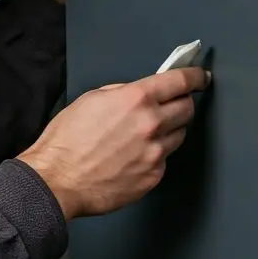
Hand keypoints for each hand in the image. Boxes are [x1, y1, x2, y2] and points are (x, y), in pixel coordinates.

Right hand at [18, 66, 209, 219]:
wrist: (57, 181)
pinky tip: (132, 158)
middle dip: (181, 104)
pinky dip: (154, 156)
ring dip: (168, 131)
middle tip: (170, 107)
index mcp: (136, 99)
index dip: (195, 77)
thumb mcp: (91, 99)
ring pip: (179, 136)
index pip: (180, 81)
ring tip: (142, 136)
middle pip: (187, 108)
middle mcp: (152, 124)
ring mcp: (155, 153)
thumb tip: (142, 93)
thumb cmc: (66, 141)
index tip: (200, 78)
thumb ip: (123, 92)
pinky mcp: (153, 176)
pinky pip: (164, 160)